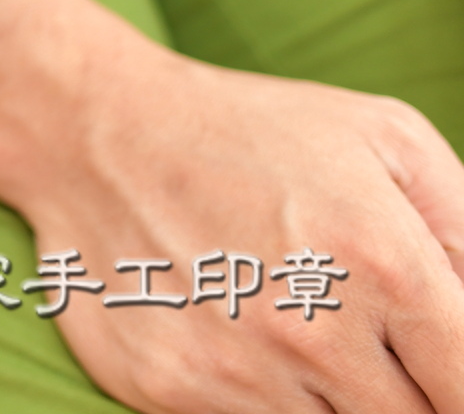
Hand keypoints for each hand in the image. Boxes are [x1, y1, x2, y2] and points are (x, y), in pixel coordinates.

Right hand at [9, 37, 463, 412]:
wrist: (91, 130)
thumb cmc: (250, 131)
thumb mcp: (387, 139)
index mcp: (384, 264)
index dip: (461, 382)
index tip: (442, 368)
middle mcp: (312, 329)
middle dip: (410, 390)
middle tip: (367, 340)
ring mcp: (238, 371)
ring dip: (336, 398)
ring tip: (303, 334)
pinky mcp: (171, 394)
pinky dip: (264, 400)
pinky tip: (243, 343)